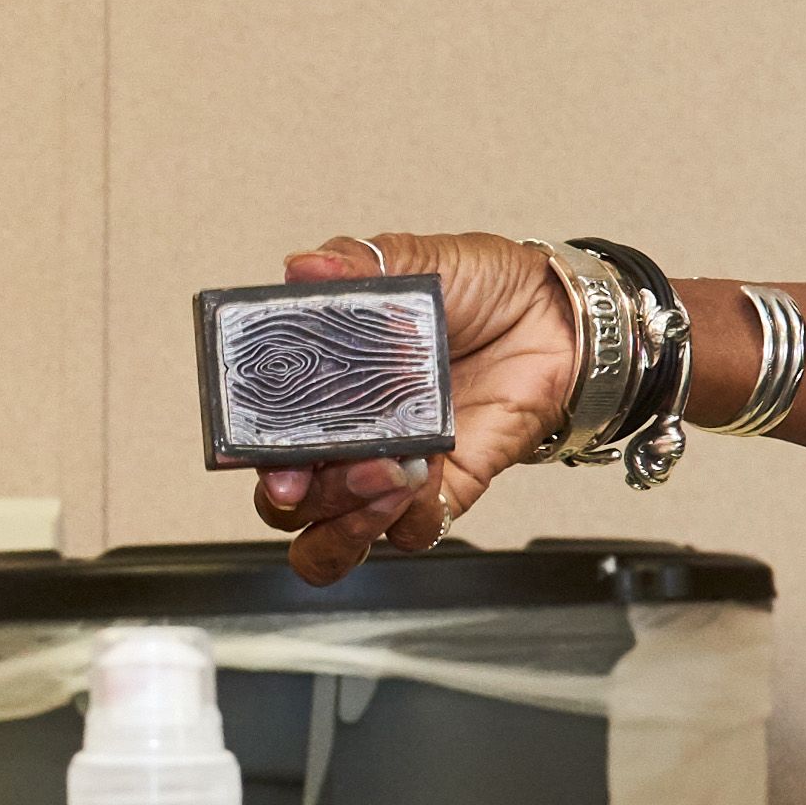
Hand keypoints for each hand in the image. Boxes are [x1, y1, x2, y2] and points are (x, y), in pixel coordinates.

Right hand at [246, 230, 579, 579]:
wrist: (555, 314)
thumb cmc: (481, 289)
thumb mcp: (415, 262)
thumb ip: (358, 266)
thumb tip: (306, 267)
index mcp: (320, 388)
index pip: (260, 439)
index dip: (250, 454)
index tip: (260, 450)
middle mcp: (345, 440)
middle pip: (287, 506)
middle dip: (294, 498)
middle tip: (310, 472)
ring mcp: (390, 472)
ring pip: (333, 542)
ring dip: (343, 521)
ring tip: (379, 473)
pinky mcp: (443, 493)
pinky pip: (411, 533)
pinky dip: (409, 514)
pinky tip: (423, 470)